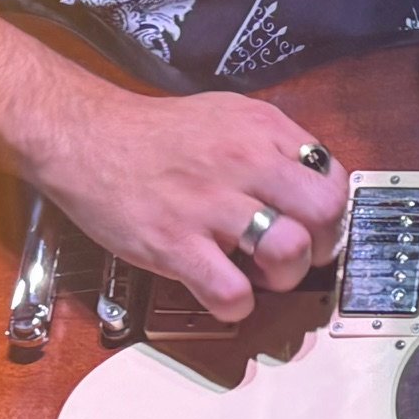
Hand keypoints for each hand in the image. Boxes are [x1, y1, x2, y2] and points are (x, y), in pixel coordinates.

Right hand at [35, 82, 348, 323]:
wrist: (86, 136)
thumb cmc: (155, 133)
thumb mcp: (227, 114)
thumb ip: (271, 143)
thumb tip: (307, 181)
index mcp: (261, 129)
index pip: (332, 178)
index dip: (330, 212)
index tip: (313, 226)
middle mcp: (243, 161)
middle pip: (324, 214)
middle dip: (319, 246)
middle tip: (293, 254)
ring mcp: (209, 204)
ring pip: (288, 252)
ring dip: (282, 277)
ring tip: (258, 273)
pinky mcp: (174, 242)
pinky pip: (230, 292)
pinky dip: (236, 305)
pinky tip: (222, 291)